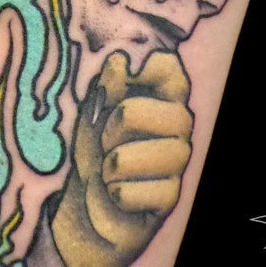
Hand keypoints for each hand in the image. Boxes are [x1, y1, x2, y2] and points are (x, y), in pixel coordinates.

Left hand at [51, 51, 192, 266]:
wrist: (86, 204)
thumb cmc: (95, 149)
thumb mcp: (93, 112)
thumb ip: (107, 86)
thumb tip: (121, 61)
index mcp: (162, 95)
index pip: (170, 68)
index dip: (147, 68)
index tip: (124, 78)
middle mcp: (179, 125)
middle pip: (157, 113)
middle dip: (120, 125)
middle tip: (106, 140)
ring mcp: (179, 162)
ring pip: (148, 156)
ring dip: (115, 164)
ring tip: (109, 170)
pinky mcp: (171, 198)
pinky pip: (143, 191)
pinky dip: (117, 195)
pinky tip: (117, 195)